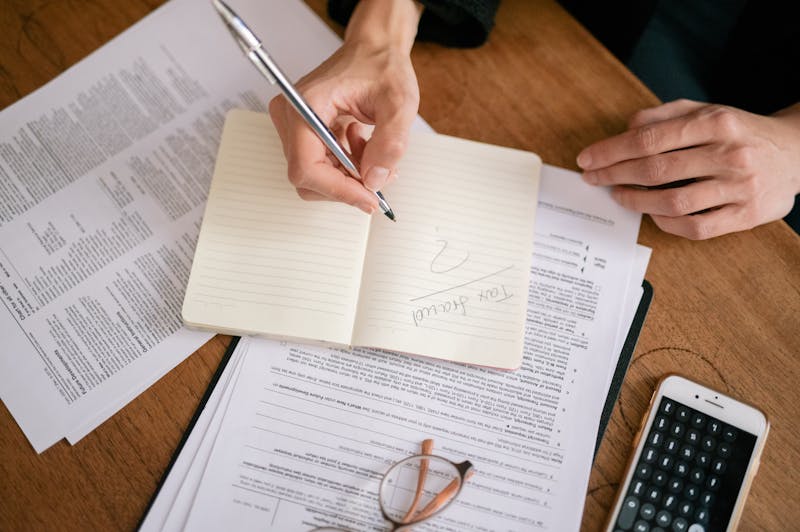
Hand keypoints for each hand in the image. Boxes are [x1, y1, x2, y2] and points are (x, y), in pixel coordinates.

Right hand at [269, 0, 422, 213]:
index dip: (338, 190)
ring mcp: (294, 125)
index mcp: (305, 105)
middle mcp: (290, 116)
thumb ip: (390, 143)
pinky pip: (320, 165)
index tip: (369, 198)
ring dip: (348, 176)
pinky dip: (345, 166)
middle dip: (345, 185)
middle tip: (379, 178)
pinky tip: (362, 146)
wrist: (374, 49)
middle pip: (307, 177)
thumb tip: (375, 180)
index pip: (306, 167)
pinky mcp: (303, 131)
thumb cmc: (382, 66)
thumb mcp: (399, 103)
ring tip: (374, 155)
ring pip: (315, 175)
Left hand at [576, 99, 799, 238]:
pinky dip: (666, 223)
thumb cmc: (740, 132)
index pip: (650, 138)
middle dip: (615, 174)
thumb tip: (625, 128)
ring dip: (636, 201)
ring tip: (618, 194)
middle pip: (656, 169)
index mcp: (716, 123)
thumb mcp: (707, 110)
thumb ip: (665, 115)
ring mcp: (739, 188)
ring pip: (673, 202)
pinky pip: (695, 228)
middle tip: (593, 178)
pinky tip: (651, 212)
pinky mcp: (745, 216)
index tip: (587, 159)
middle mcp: (729, 154)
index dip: (612, 150)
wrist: (797, 151)